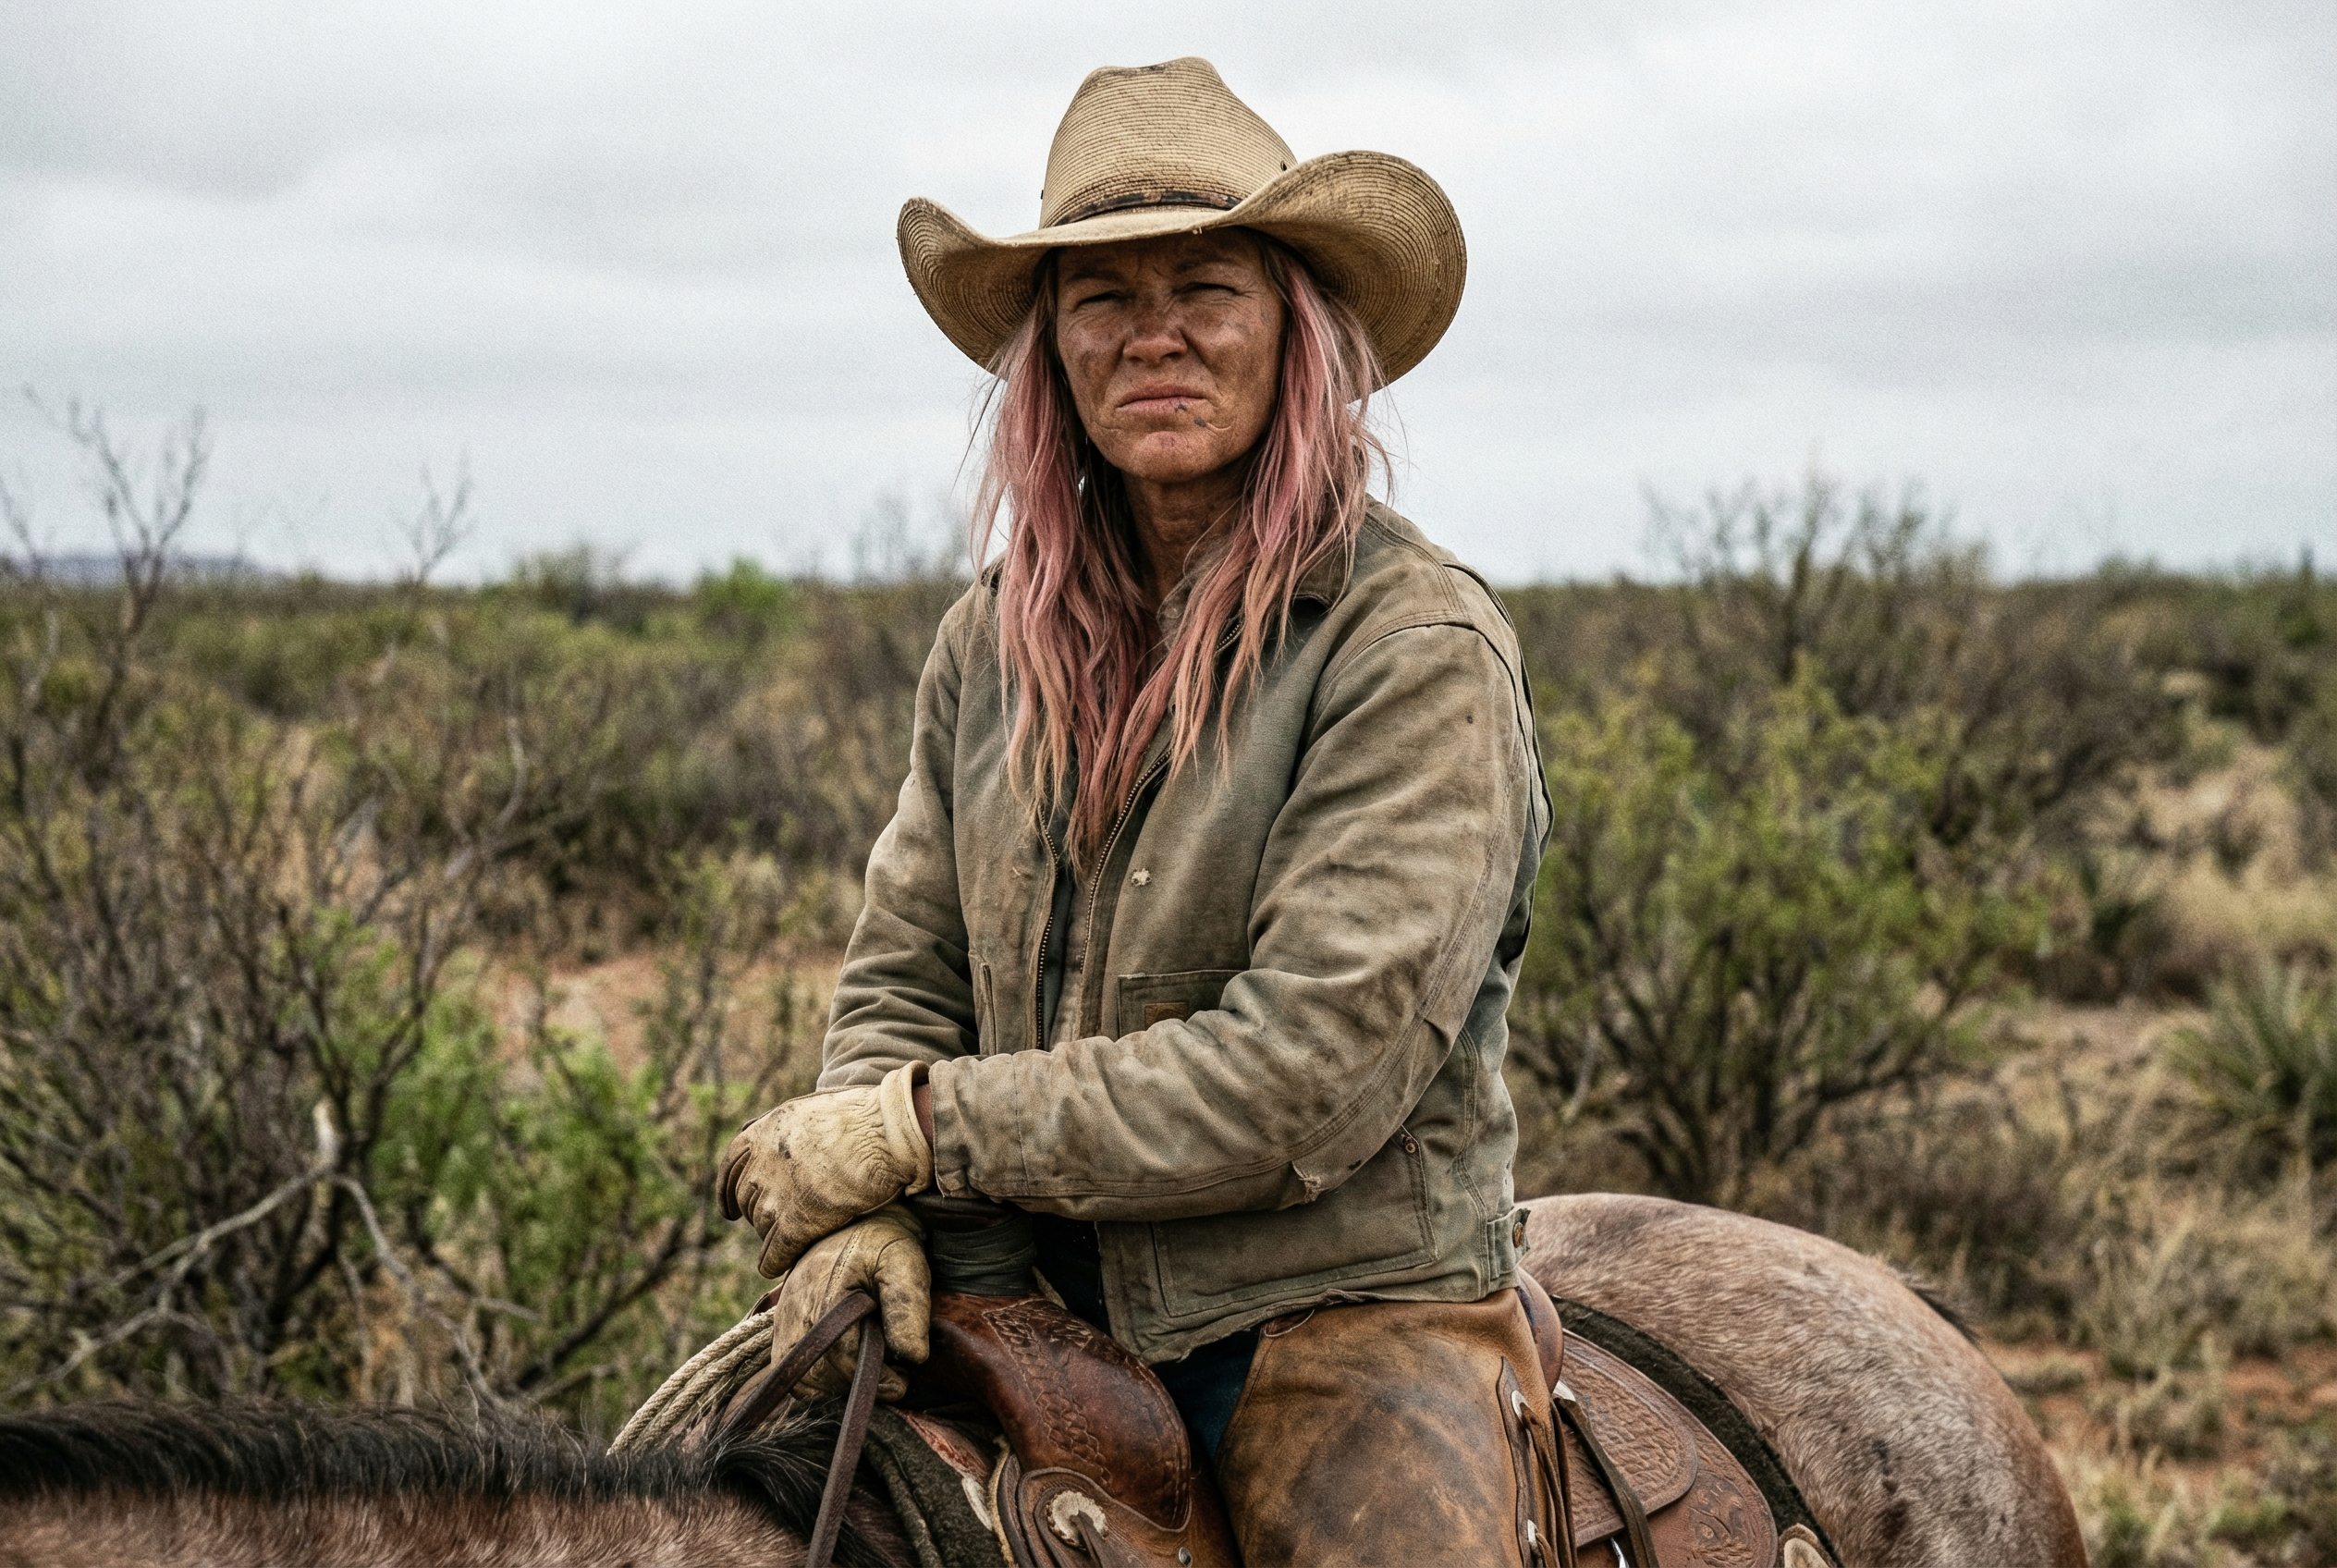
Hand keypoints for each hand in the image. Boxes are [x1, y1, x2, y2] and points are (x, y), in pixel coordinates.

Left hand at [719, 1063, 932, 1275]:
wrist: (885, 1132)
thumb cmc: (863, 1117)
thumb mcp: (811, 1109)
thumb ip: (789, 1131)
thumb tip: (784, 1144)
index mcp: (762, 1133)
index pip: (730, 1168)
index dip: (727, 1193)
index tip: (730, 1210)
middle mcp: (761, 1164)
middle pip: (747, 1200)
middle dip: (759, 1213)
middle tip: (779, 1223)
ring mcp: (776, 1195)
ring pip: (761, 1227)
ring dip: (772, 1236)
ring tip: (789, 1243)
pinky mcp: (797, 1223)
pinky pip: (773, 1254)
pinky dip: (774, 1262)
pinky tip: (779, 1267)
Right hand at [767, 1204, 930, 1401]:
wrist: (854, 1220)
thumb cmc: (883, 1244)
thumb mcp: (905, 1264)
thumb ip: (909, 1307)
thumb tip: (913, 1356)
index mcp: (825, 1294)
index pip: (842, 1358)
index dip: (875, 1376)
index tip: (902, 1380)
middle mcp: (795, 1309)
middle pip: (819, 1374)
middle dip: (857, 1380)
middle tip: (889, 1371)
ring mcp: (783, 1319)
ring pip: (802, 1379)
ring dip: (837, 1382)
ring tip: (867, 1364)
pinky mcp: (781, 1326)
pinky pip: (790, 1371)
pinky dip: (817, 1376)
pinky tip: (845, 1362)